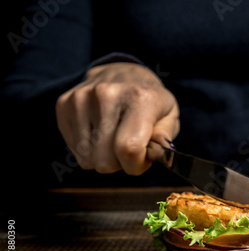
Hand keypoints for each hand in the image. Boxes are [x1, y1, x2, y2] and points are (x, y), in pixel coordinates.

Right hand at [56, 62, 179, 174]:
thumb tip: (156, 154)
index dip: (136, 165)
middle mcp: (107, 94)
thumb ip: (163, 139)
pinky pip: (75, 150)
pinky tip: (99, 132)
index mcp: (140, 98)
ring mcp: (82, 98)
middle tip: (128, 147)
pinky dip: (88, 149)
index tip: (142, 160)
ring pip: (88, 159)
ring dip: (103, 157)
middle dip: (119, 163)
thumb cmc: (150, 101)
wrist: (123, 71)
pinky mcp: (64, 104)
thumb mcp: (169, 116)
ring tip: (114, 137)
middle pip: (105, 160)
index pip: (129, 149)